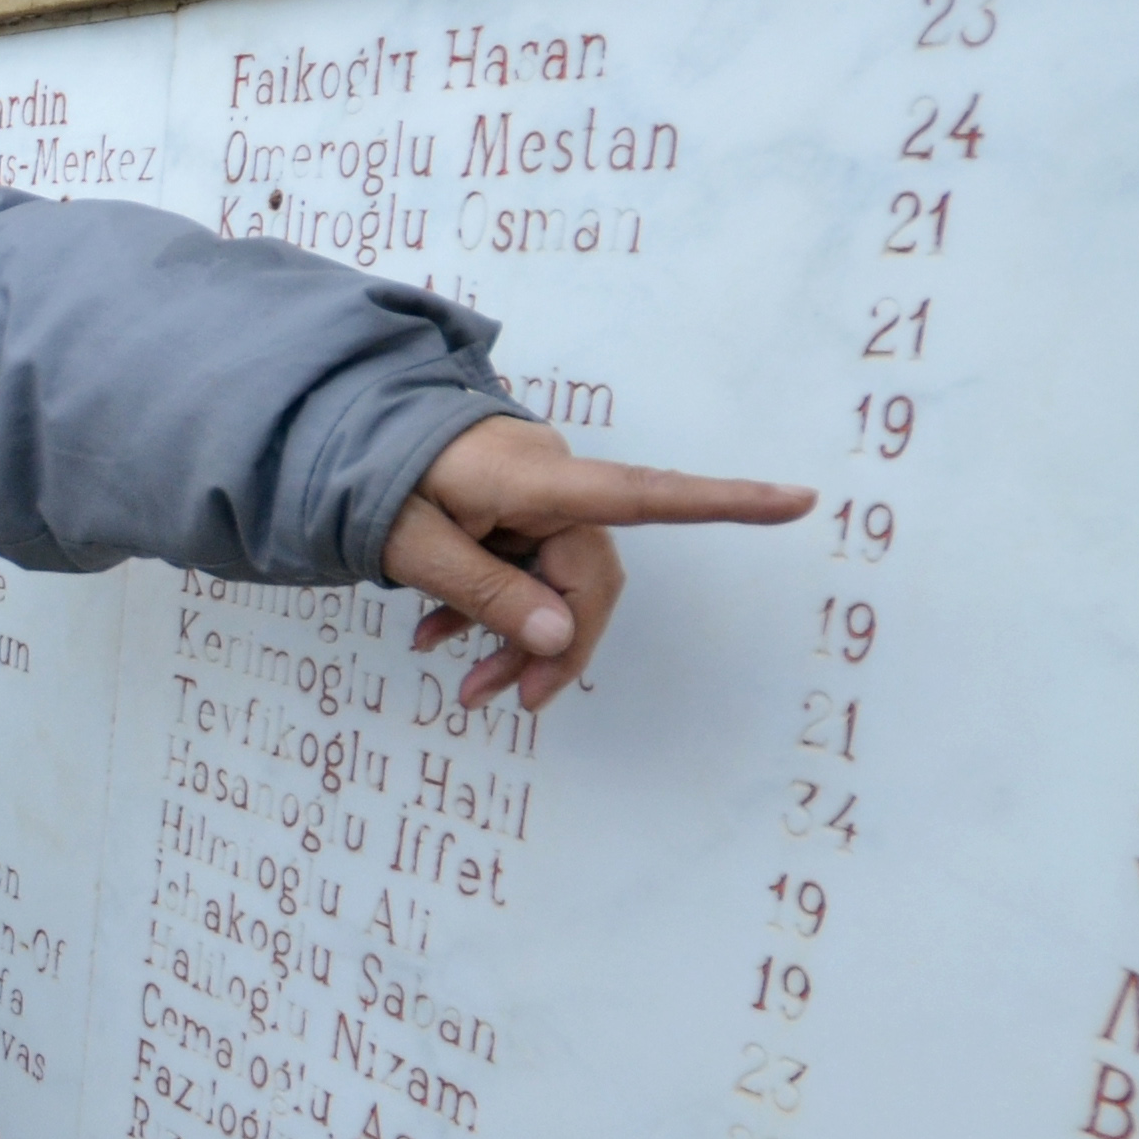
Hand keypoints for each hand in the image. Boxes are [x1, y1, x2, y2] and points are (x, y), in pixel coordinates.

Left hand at [384, 415, 817, 712]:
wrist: (336, 435)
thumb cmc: (373, 477)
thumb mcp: (416, 544)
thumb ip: (486, 593)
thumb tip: (562, 638)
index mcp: (541, 478)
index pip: (649, 495)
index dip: (727, 503)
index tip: (801, 500)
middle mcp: (553, 483)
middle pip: (590, 577)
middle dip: (553, 647)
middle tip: (503, 703)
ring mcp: (535, 497)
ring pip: (555, 585)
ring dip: (514, 641)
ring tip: (463, 689)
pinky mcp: (513, 511)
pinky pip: (524, 570)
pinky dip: (488, 611)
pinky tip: (437, 642)